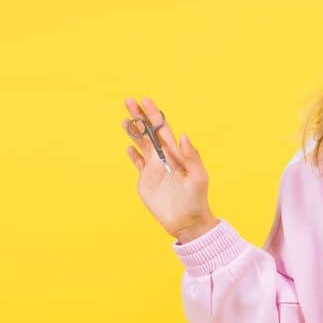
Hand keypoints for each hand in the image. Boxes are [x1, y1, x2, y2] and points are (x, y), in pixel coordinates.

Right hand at [122, 96, 217, 241]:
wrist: (188, 222)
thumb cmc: (197, 199)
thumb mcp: (198, 177)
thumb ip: (192, 157)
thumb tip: (183, 135)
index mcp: (176, 153)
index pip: (163, 129)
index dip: (154, 115)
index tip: (145, 101)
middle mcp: (164, 157)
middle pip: (149, 133)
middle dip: (140, 117)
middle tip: (129, 100)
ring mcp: (154, 169)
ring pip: (141, 145)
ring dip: (133, 132)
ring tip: (124, 118)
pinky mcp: (146, 182)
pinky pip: (138, 164)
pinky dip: (133, 156)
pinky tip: (128, 147)